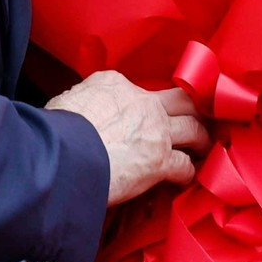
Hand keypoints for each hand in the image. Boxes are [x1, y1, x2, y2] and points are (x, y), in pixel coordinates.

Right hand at [47, 72, 207, 205]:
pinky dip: (188, 172)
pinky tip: (186, 177)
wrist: (67, 151)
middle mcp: (144, 103)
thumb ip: (84, 101)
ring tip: (203, 146)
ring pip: (194, 129)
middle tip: (200, 117)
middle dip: (195, 108)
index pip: (139, 88)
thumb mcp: (68, 99)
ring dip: (201, 139)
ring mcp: (156, 132)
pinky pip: (185, 166)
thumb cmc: (58, 128)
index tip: (152, 111)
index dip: (149, 102)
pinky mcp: (160, 161)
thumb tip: (80, 111)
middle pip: (182, 100)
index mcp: (117, 84)